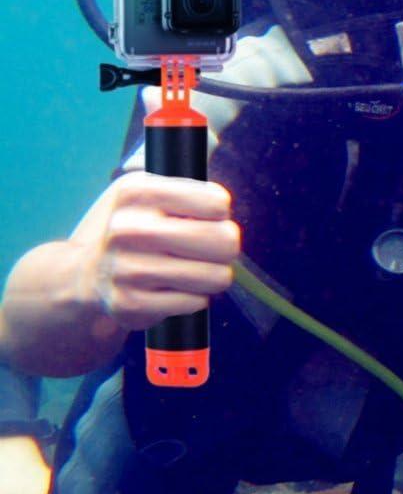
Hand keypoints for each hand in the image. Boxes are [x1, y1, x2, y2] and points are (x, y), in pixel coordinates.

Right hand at [76, 171, 239, 330]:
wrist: (85, 272)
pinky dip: (194, 298)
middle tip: (214, 250)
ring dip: (214, 276)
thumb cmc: (134, 228)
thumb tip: (223, 209)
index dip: (220, 214)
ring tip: (196, 270)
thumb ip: (191, 190)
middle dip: (227, 247)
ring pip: (213, 276)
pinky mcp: (128, 303)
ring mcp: (125, 268)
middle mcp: (126, 228)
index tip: (208, 218)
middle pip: (222, 240)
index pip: (217, 202)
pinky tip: (175, 289)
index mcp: (136, 191)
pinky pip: (194, 302)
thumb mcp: (151, 191)